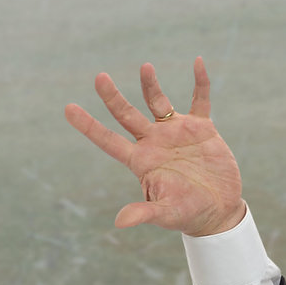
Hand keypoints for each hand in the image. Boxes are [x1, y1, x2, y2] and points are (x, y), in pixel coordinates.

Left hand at [63, 58, 245, 237]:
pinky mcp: (201, 129)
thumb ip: (144, 212)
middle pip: (126, 114)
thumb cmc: (187, 214)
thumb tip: (120, 222)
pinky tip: (197, 62)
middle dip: (112, 97)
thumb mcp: (166, 214)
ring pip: (158, 102)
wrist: (218, 210)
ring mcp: (176, 132)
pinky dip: (200, 82)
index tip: (68, 109)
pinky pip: (199, 100)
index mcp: (140, 160)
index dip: (89, 126)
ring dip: (150, 85)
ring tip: (145, 67)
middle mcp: (153, 142)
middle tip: (99, 77)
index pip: (108, 140)